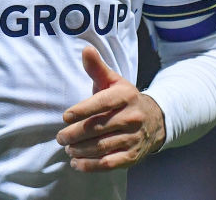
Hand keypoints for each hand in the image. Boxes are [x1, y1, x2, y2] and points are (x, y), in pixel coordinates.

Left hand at [56, 45, 165, 171]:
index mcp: (126, 96)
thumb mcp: (113, 81)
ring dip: (81, 150)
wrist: (155, 120)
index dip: (83, 110)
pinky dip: (91, 166)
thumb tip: (85, 50)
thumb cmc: (125, 99)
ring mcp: (134, 138)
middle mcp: (132, 117)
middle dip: (75, 134)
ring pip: (102, 146)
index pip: (103, 103)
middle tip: (60, 137)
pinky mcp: (133, 156)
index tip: (65, 117)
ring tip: (67, 149)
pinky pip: (110, 163)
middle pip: (99, 127)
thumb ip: (97, 68)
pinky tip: (76, 164)